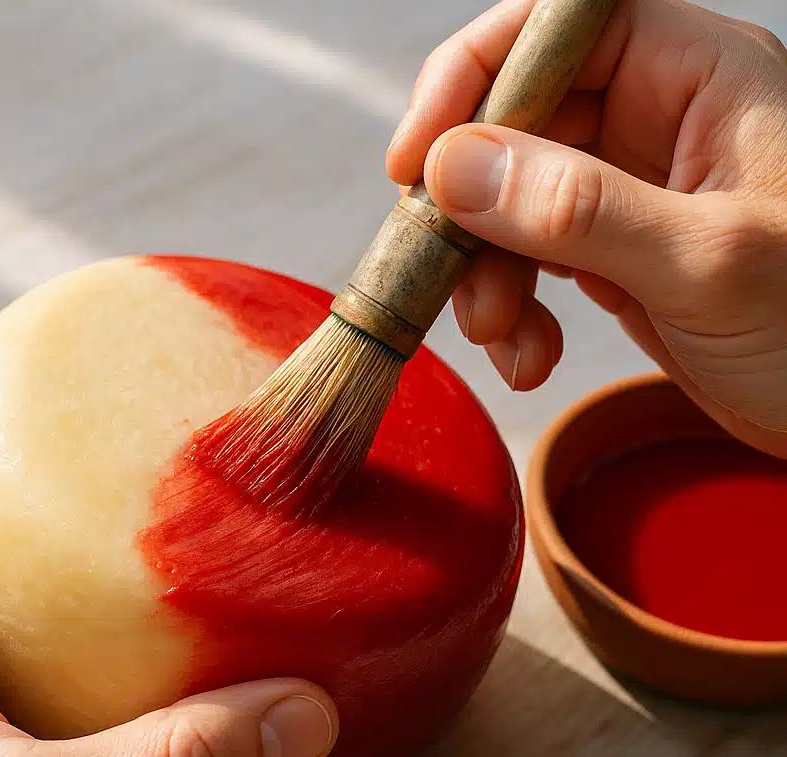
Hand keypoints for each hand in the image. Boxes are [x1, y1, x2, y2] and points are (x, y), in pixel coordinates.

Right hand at [388, 0, 786, 455]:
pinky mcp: (613, 257)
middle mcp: (657, 122)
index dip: (477, 75)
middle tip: (453, 282)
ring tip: (503, 339)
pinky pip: (527, 264)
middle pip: (516, 125)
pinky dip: (512, 313)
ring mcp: (628, 193)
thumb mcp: (705, 263)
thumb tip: (454, 168)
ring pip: (508, 203)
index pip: (560, 26)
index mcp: (699, 79)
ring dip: (484, 275)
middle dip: (471, 211)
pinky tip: (531, 357)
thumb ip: (579, 210)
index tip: (418, 159)